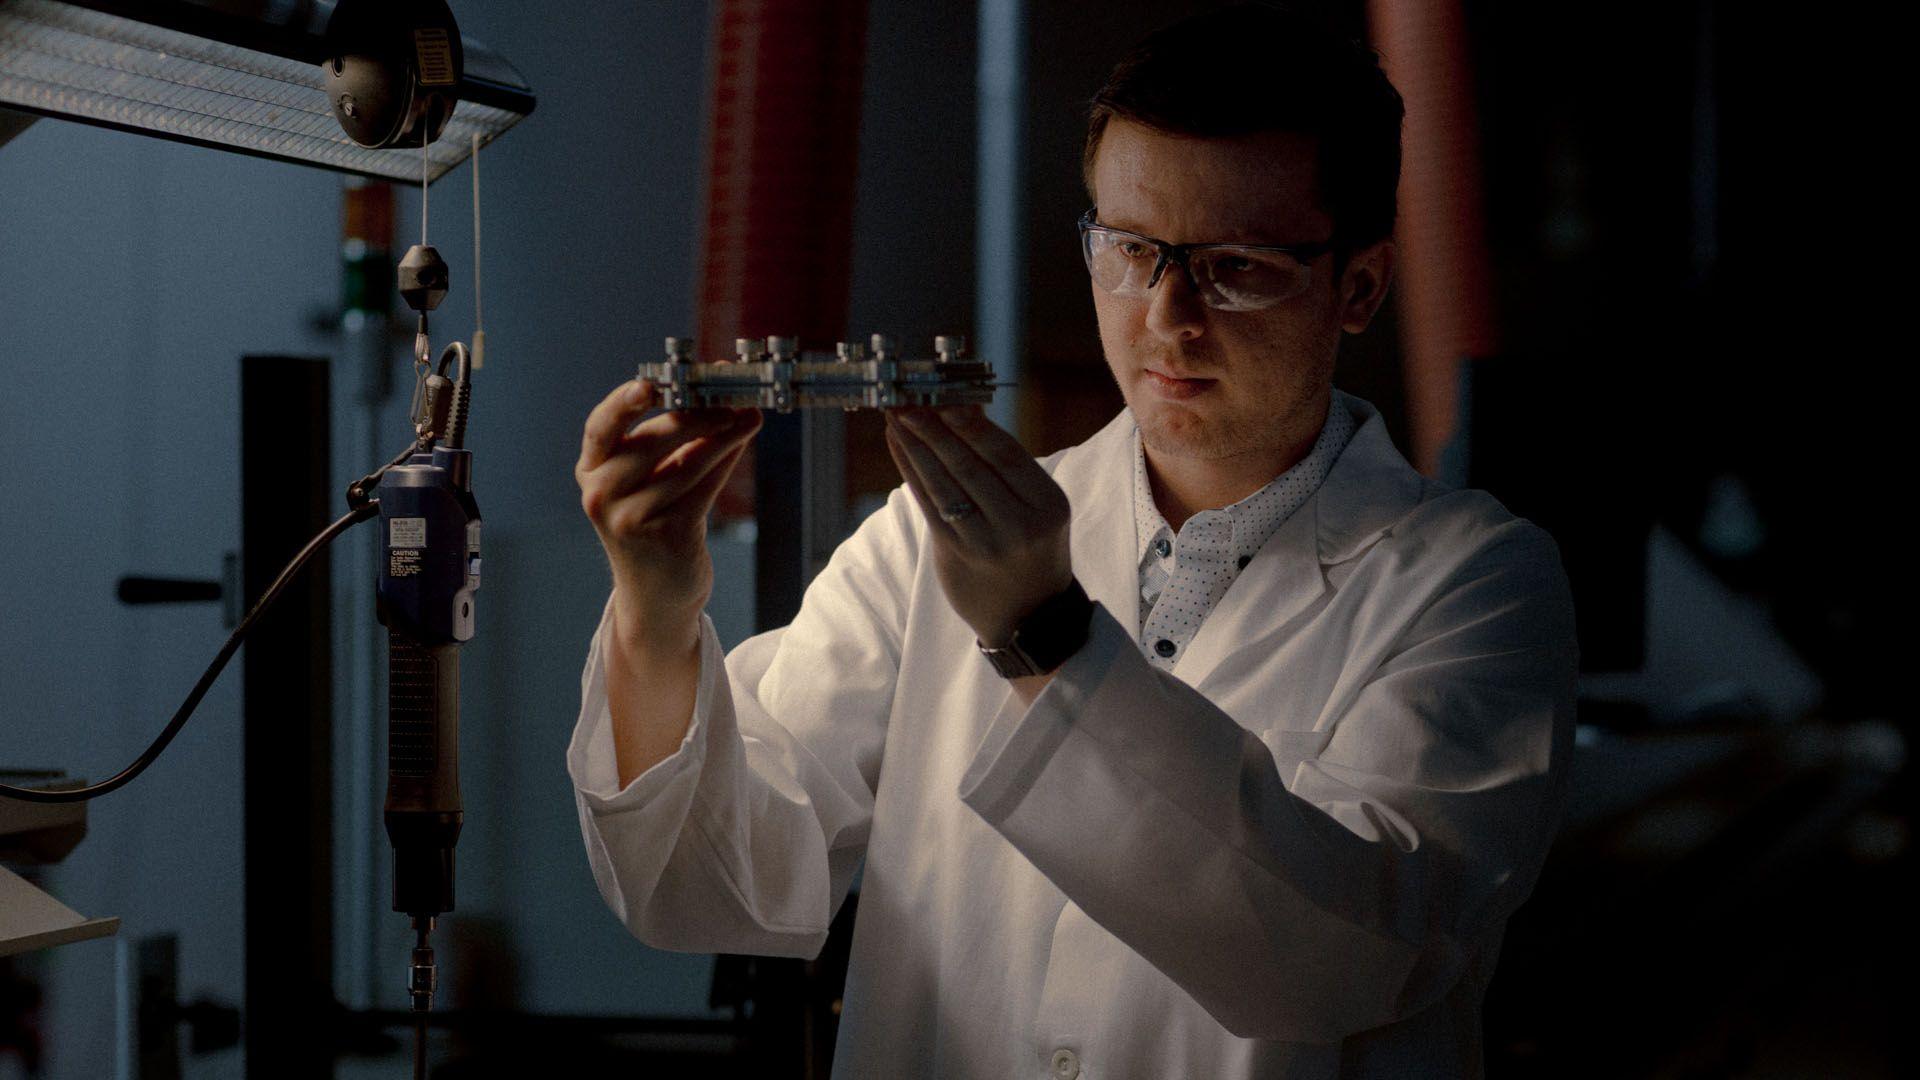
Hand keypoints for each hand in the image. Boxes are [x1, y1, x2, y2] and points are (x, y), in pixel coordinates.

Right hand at [576, 380, 761, 644]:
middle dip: (695, 414)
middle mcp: (602, 495)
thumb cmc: (654, 524)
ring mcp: (631, 519)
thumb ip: (672, 440)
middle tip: (728, 395)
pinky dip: (726, 460)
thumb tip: (718, 394)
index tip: (651, 383)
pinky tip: (742, 441)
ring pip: (686, 463)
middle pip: (652, 441)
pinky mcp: (665, 536)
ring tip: (748, 415)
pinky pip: (703, 487)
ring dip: (723, 435)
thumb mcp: (647, 481)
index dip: (623, 402)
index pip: (600, 427)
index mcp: (591, 471)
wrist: (656, 596)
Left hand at [883, 406, 1072, 645]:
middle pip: (970, 466)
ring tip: (896, 417)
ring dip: (915, 446)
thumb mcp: (1036, 507)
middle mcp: (1021, 526)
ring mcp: (986, 544)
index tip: (946, 399)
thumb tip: (965, 408)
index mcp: (1049, 506)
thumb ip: (1004, 465)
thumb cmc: (1032, 548)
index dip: (972, 425)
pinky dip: (911, 472)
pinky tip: (899, 447)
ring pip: (944, 484)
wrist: (1029, 616)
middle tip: (909, 401)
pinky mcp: (956, 555)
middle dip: (935, 429)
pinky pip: (928, 505)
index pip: (1005, 455)